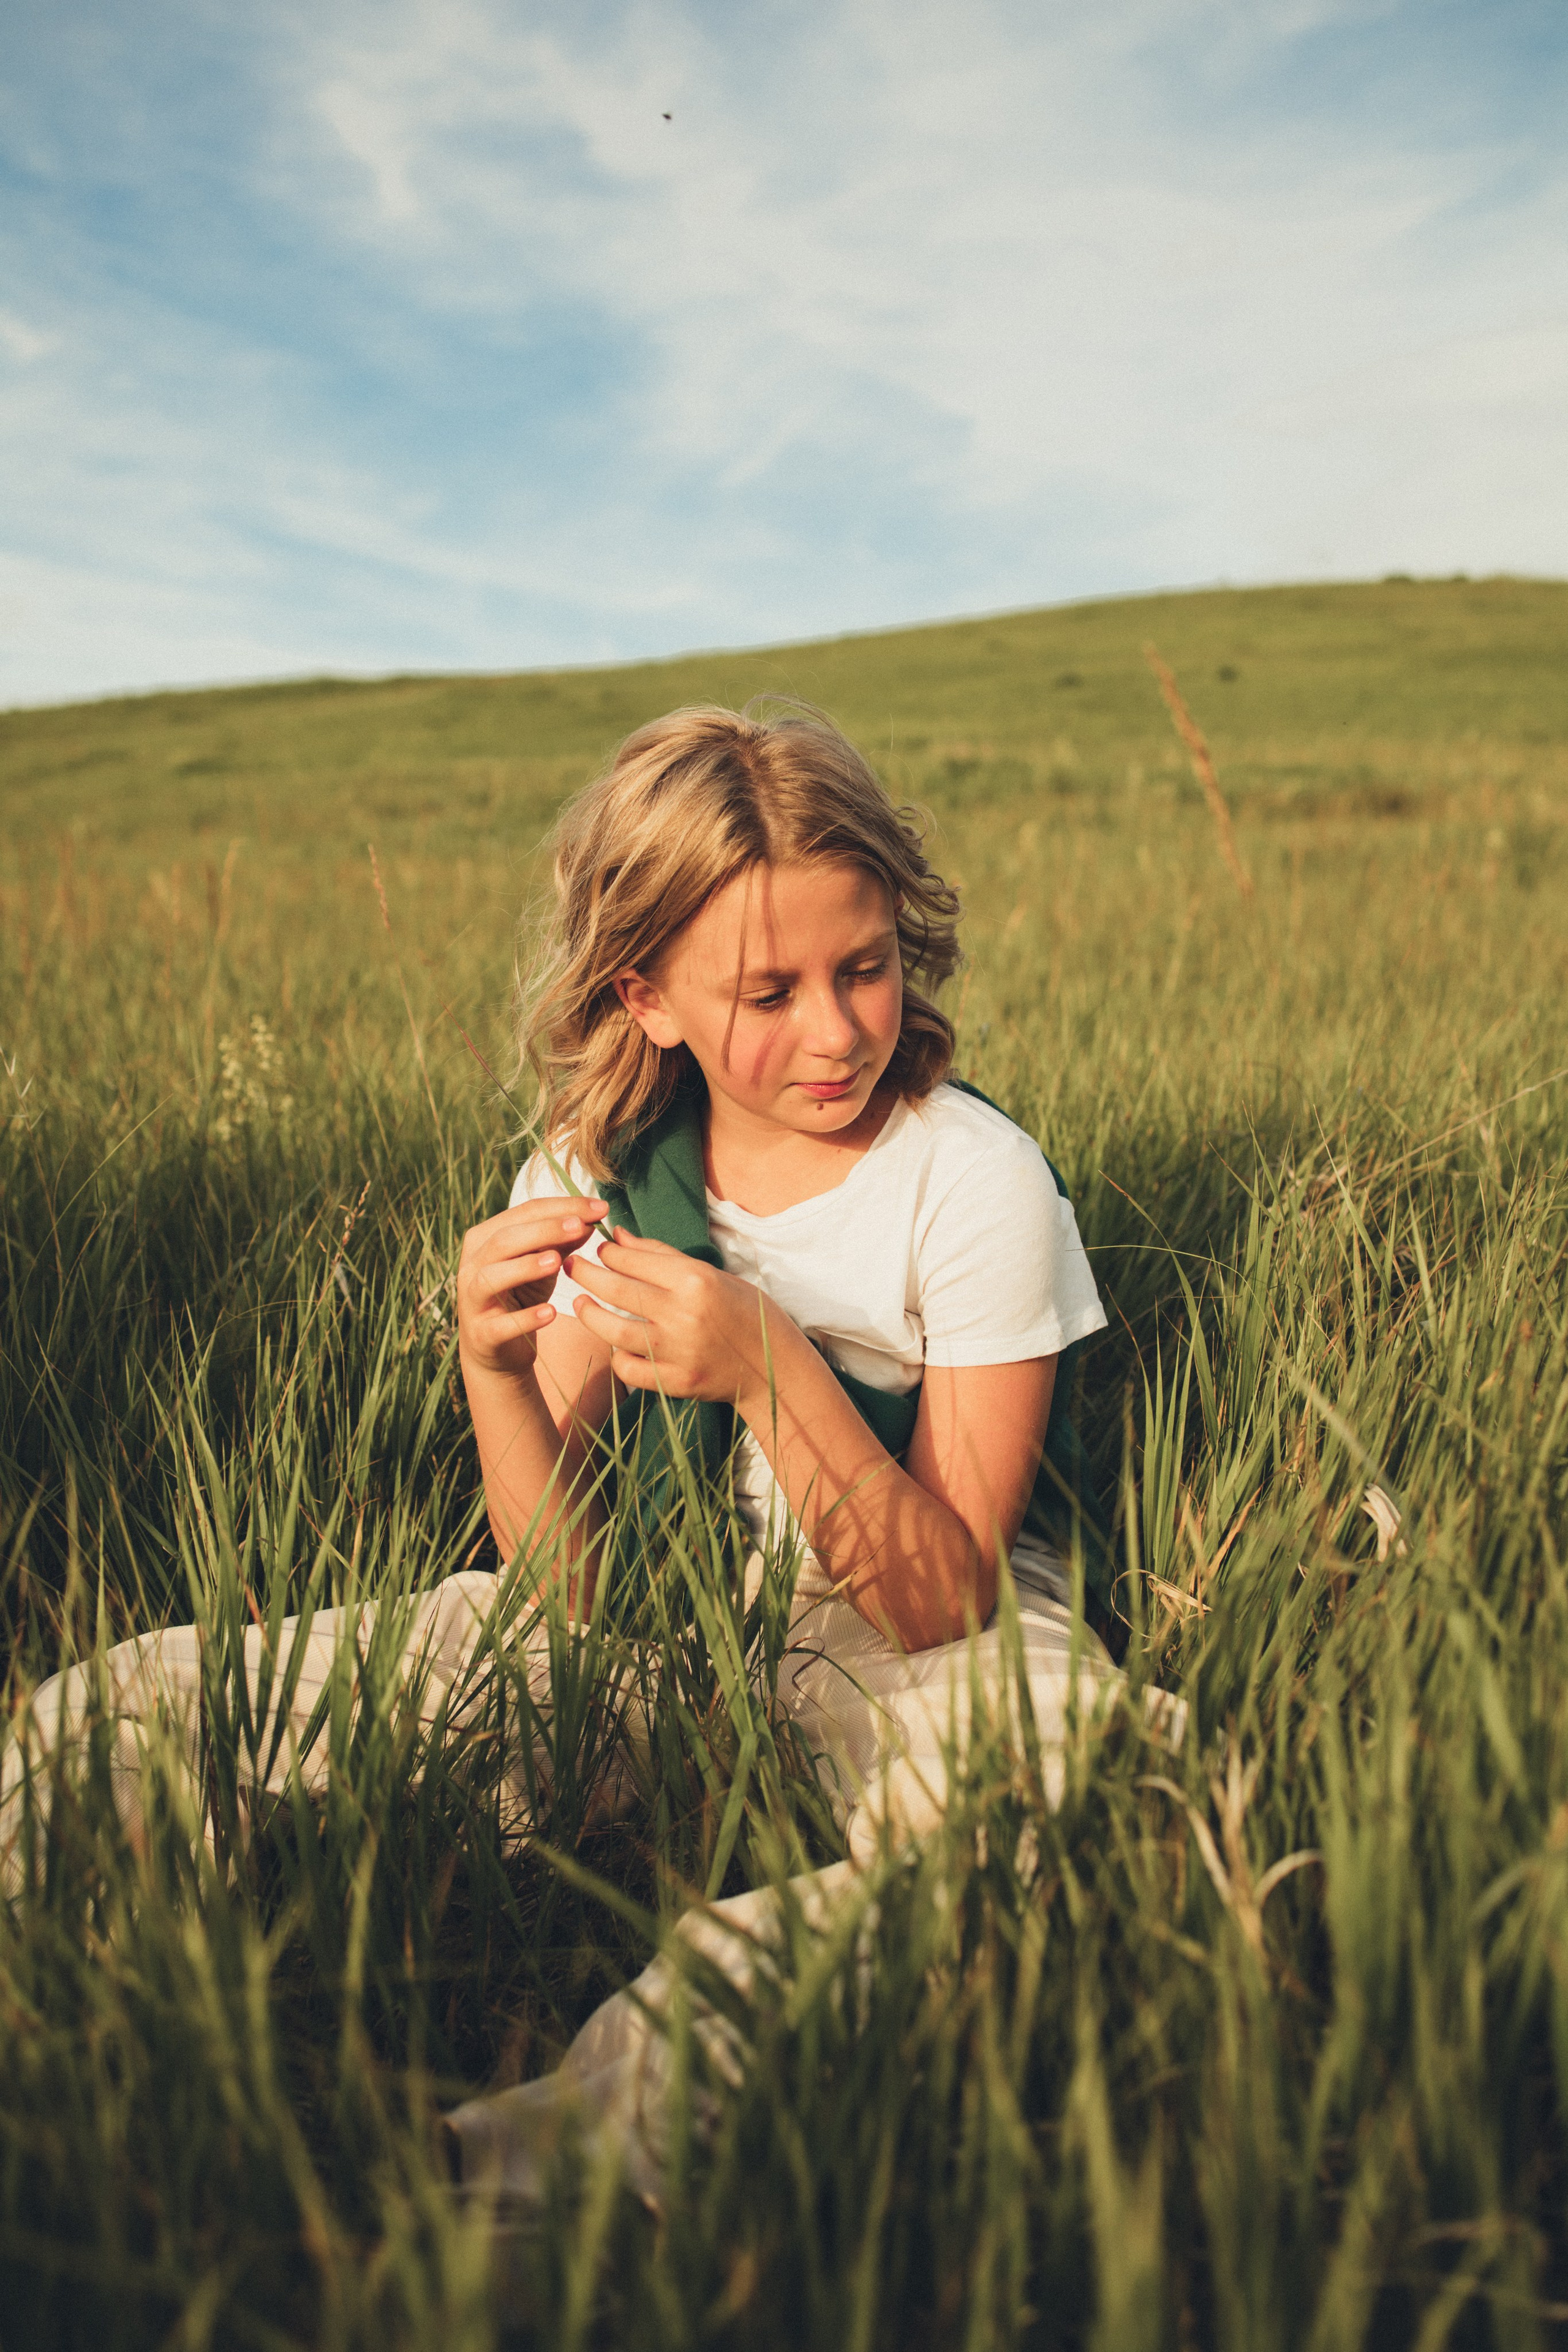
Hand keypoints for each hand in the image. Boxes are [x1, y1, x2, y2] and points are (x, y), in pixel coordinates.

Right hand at [456, 1195, 608, 1377]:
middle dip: (544, 1230)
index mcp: (485, 1238)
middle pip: (505, 1239)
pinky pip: (501, 1325)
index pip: (524, 1212)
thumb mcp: (543, 1264)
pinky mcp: (482, 1333)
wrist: (497, 1347)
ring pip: (492, 1277)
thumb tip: (591, 1219)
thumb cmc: (521, 1295)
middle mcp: (472, 1264)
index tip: (601, 1207)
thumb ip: (562, 1242)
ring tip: (557, 1261)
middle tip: (579, 1226)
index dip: (562, 1207)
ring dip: (525, 1267)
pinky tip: (552, 1313)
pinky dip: (526, 1318)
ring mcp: (472, 1300)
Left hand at [567, 1229, 776, 1405]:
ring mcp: (678, 1352)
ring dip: (589, 1314)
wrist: (774, 1365)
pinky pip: (629, 1370)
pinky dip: (617, 1357)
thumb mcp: (710, 1274)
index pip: (632, 1259)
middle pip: (615, 1290)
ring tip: (581, 1301)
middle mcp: (683, 1314)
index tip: (598, 1249)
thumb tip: (617, 1235)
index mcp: (694, 1280)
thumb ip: (661, 1255)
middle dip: (585, 1273)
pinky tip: (613, 1345)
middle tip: (571, 1265)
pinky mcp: (676, 1383)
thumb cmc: (743, 1311)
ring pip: (613, 1331)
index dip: (607, 1251)